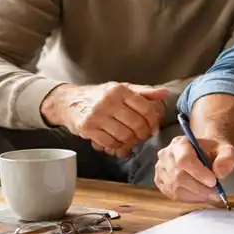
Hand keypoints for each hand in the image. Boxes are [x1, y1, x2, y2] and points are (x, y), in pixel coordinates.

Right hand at [41, 82, 168, 156]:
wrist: (68, 101)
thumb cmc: (100, 95)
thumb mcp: (122, 89)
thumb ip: (144, 92)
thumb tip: (165, 93)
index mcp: (120, 90)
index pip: (146, 108)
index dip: (153, 121)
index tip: (153, 127)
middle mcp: (108, 101)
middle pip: (137, 124)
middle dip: (143, 134)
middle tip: (142, 136)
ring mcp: (97, 115)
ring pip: (124, 135)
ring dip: (130, 141)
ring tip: (130, 138)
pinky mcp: (88, 128)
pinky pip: (110, 142)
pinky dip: (116, 145)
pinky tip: (116, 140)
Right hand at [154, 135, 233, 202]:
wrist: (204, 153)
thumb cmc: (214, 152)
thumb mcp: (227, 150)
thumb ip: (227, 158)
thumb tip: (219, 173)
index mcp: (180, 143)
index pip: (184, 159)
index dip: (198, 173)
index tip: (213, 182)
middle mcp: (166, 154)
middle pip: (178, 176)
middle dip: (199, 188)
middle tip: (216, 194)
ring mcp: (161, 168)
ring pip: (175, 188)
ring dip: (196, 195)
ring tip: (210, 195)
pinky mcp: (160, 181)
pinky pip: (173, 194)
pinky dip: (189, 198)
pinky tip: (200, 196)